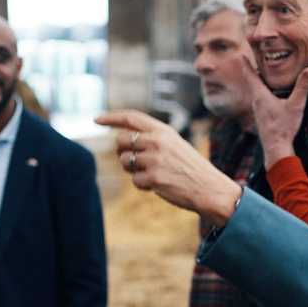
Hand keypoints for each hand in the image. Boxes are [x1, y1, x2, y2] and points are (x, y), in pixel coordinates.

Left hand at [94, 109, 240, 226]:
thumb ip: (153, 139)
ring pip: (125, 161)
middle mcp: (158, 142)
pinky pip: (134, 180)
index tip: (96, 118)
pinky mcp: (153, 178)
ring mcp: (155, 160)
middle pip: (121, 140)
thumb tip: (123, 141)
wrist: (210, 189)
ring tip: (152, 173)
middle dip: (121, 150)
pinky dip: (142, 185)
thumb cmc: (191, 168)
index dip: (111, 117)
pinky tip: (158, 185)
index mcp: (165, 131)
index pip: (132, 117)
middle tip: (131, 159)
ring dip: (132, 169)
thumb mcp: (175, 145)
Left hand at [240, 57, 307, 167]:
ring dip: (263, 83)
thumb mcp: (296, 105)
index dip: (246, 64)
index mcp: (260, 95)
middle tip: (260, 60)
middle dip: (257, 71)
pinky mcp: (264, 117)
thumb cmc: (283, 127)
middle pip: (255, 82)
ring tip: (270, 75)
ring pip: (259, 92)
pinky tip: (276, 96)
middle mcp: (257, 102)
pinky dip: (267, 93)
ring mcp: (259, 111)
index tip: (241, 54)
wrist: (276, 148)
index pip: (250, 75)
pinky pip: (263, 100)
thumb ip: (303, 87)